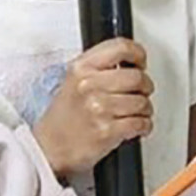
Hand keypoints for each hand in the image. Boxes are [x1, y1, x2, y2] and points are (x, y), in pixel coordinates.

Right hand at [32, 38, 153, 176]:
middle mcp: (89, 85)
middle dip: (145, 86)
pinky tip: (137, 125)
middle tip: (142, 91)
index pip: (120, 48)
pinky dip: (144, 125)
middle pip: (137, 76)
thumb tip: (131, 60)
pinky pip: (141, 123)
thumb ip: (99, 66)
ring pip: (142, 102)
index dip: (138, 54)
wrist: (51, 147)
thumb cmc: (64, 116)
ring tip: (136, 111)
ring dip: (145, 109)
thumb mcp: (73, 79)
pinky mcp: (107, 131)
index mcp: (81, 68)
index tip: (140, 62)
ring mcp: (99, 108)